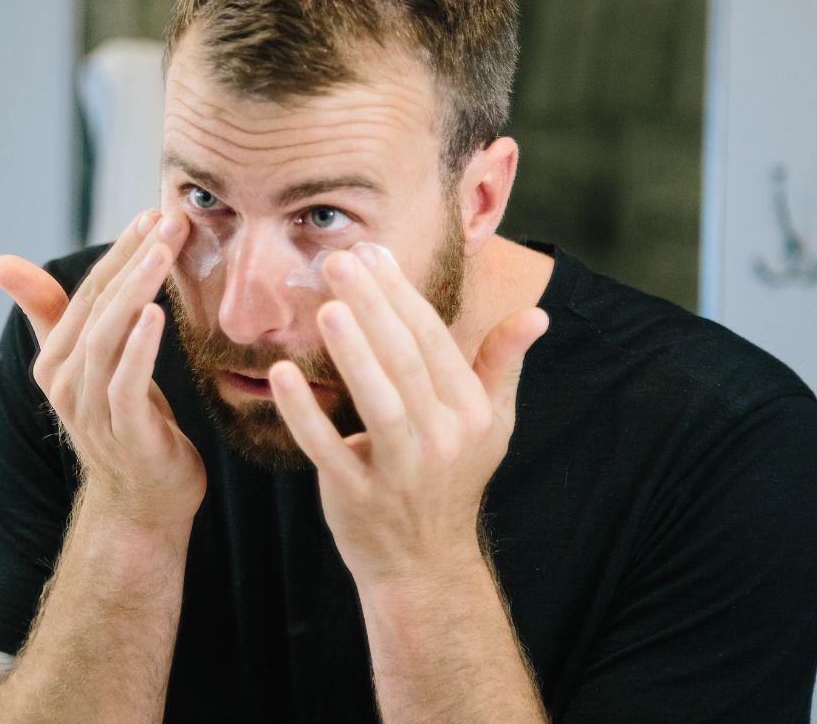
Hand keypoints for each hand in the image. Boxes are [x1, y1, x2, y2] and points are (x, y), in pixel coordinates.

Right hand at [0, 210, 204, 531]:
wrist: (142, 503)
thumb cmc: (124, 423)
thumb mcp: (91, 364)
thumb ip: (53, 314)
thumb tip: (0, 263)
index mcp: (57, 360)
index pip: (88, 291)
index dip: (119, 250)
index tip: (151, 215)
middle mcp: (66, 381)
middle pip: (98, 306)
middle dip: (133, 258)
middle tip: (169, 221)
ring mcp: (91, 409)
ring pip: (108, 337)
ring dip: (137, 289)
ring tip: (163, 252)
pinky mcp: (125, 433)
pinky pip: (127, 383)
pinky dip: (140, 346)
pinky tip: (158, 314)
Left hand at [268, 244, 547, 588]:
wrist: (424, 563)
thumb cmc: (453, 478)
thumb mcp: (491, 423)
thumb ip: (502, 364)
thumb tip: (535, 313)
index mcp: (470, 412)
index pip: (433, 341)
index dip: (401, 294)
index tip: (372, 253)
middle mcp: (442, 439)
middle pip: (405, 361)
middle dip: (372, 306)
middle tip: (339, 260)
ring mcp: (401, 471)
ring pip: (378, 402)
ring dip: (352, 353)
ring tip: (327, 307)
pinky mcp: (358, 496)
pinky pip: (328, 449)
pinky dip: (303, 413)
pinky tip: (281, 375)